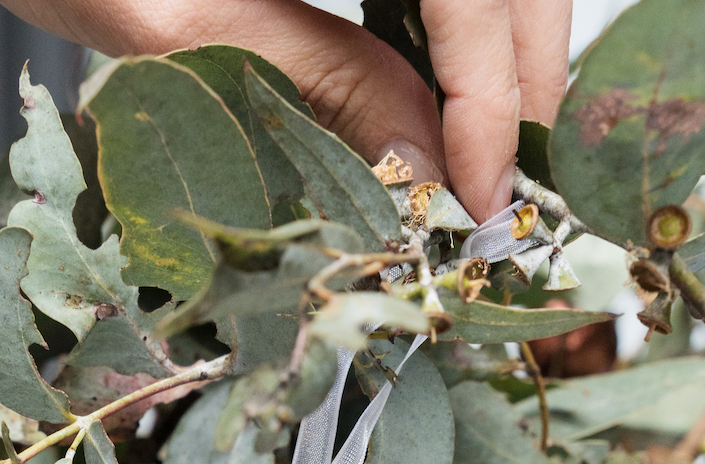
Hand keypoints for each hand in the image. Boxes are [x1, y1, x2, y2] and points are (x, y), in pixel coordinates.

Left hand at [0, 0, 572, 218]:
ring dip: (502, 50)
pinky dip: (458, 21)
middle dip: (521, 80)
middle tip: (494, 198)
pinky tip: (439, 91)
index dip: (495, 97)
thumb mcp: (184, 28)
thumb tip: (431, 175)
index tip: (484, 201)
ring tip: (475, 157)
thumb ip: (321, 87)